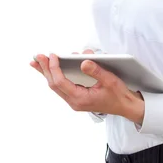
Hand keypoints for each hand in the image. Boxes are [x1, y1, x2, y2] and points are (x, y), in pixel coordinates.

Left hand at [30, 50, 144, 122]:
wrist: (125, 107)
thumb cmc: (119, 95)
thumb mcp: (110, 80)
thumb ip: (96, 71)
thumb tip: (83, 61)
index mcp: (80, 99)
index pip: (61, 82)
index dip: (54, 68)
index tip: (52, 55)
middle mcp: (74, 102)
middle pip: (53, 84)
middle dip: (44, 69)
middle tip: (36, 56)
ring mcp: (75, 101)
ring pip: (55, 86)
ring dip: (46, 73)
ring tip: (37, 62)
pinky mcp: (77, 98)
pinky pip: (61, 87)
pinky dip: (54, 76)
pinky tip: (51, 70)